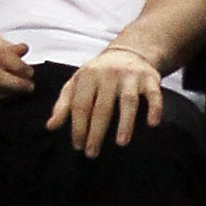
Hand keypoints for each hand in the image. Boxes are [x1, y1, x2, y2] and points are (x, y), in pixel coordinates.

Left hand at [47, 45, 163, 154]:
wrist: (129, 52)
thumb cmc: (99, 74)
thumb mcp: (78, 83)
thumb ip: (64, 103)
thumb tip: (50, 126)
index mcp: (88, 75)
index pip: (80, 104)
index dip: (78, 126)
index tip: (77, 145)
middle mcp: (108, 74)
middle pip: (102, 106)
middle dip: (96, 131)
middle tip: (92, 153)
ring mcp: (130, 76)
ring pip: (128, 101)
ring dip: (125, 122)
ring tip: (121, 143)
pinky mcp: (150, 79)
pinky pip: (154, 95)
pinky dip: (154, 109)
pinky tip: (152, 124)